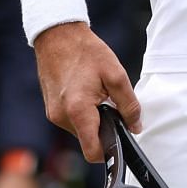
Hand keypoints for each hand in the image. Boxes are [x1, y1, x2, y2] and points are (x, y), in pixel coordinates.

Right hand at [34, 22, 139, 162]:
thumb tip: (136, 126)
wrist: (57, 36)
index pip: (93, 151)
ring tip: (98, 95)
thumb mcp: (116, 75)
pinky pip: (71, 120)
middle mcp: (61, 117)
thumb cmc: (86, 52)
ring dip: (92, 120)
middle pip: (88, 141)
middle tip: (112, 106)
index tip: (121, 140)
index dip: (109, 151)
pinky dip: (82, 113)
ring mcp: (53, 114)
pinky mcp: (50, 109)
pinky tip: (87, 93)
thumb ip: (129, 104)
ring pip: (80, 130)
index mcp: (78, 111)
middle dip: (103, 129)